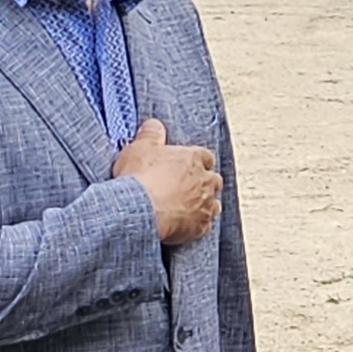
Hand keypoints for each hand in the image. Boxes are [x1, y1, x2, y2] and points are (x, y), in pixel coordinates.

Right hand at [117, 117, 220, 244]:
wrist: (140, 209)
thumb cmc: (140, 177)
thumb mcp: (139, 148)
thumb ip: (150, 135)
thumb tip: (154, 125)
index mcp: (193, 158)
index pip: (204, 157)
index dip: (196, 161)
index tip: (187, 165)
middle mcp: (205, 180)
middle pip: (213, 180)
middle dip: (203, 183)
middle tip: (187, 187)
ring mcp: (205, 204)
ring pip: (213, 203)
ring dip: (203, 204)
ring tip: (188, 207)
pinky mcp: (201, 226)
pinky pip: (205, 225)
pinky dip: (197, 225)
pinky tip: (185, 225)